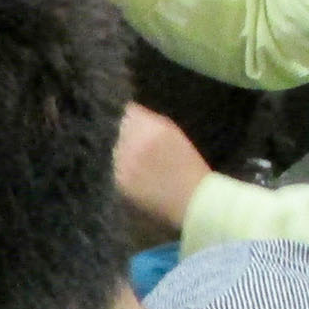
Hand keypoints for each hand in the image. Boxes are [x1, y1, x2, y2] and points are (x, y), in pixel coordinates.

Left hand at [114, 104, 210, 227]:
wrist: (192, 200)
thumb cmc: (189, 165)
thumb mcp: (175, 134)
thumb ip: (152, 120)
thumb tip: (130, 109)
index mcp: (154, 128)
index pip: (130, 113)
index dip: (136, 119)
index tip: (141, 125)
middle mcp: (136, 143)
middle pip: (122, 130)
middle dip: (131, 135)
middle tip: (146, 148)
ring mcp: (125, 163)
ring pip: (117, 149)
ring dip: (126, 152)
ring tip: (145, 163)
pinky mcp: (120, 180)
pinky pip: (117, 168)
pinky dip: (125, 169)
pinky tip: (141, 175)